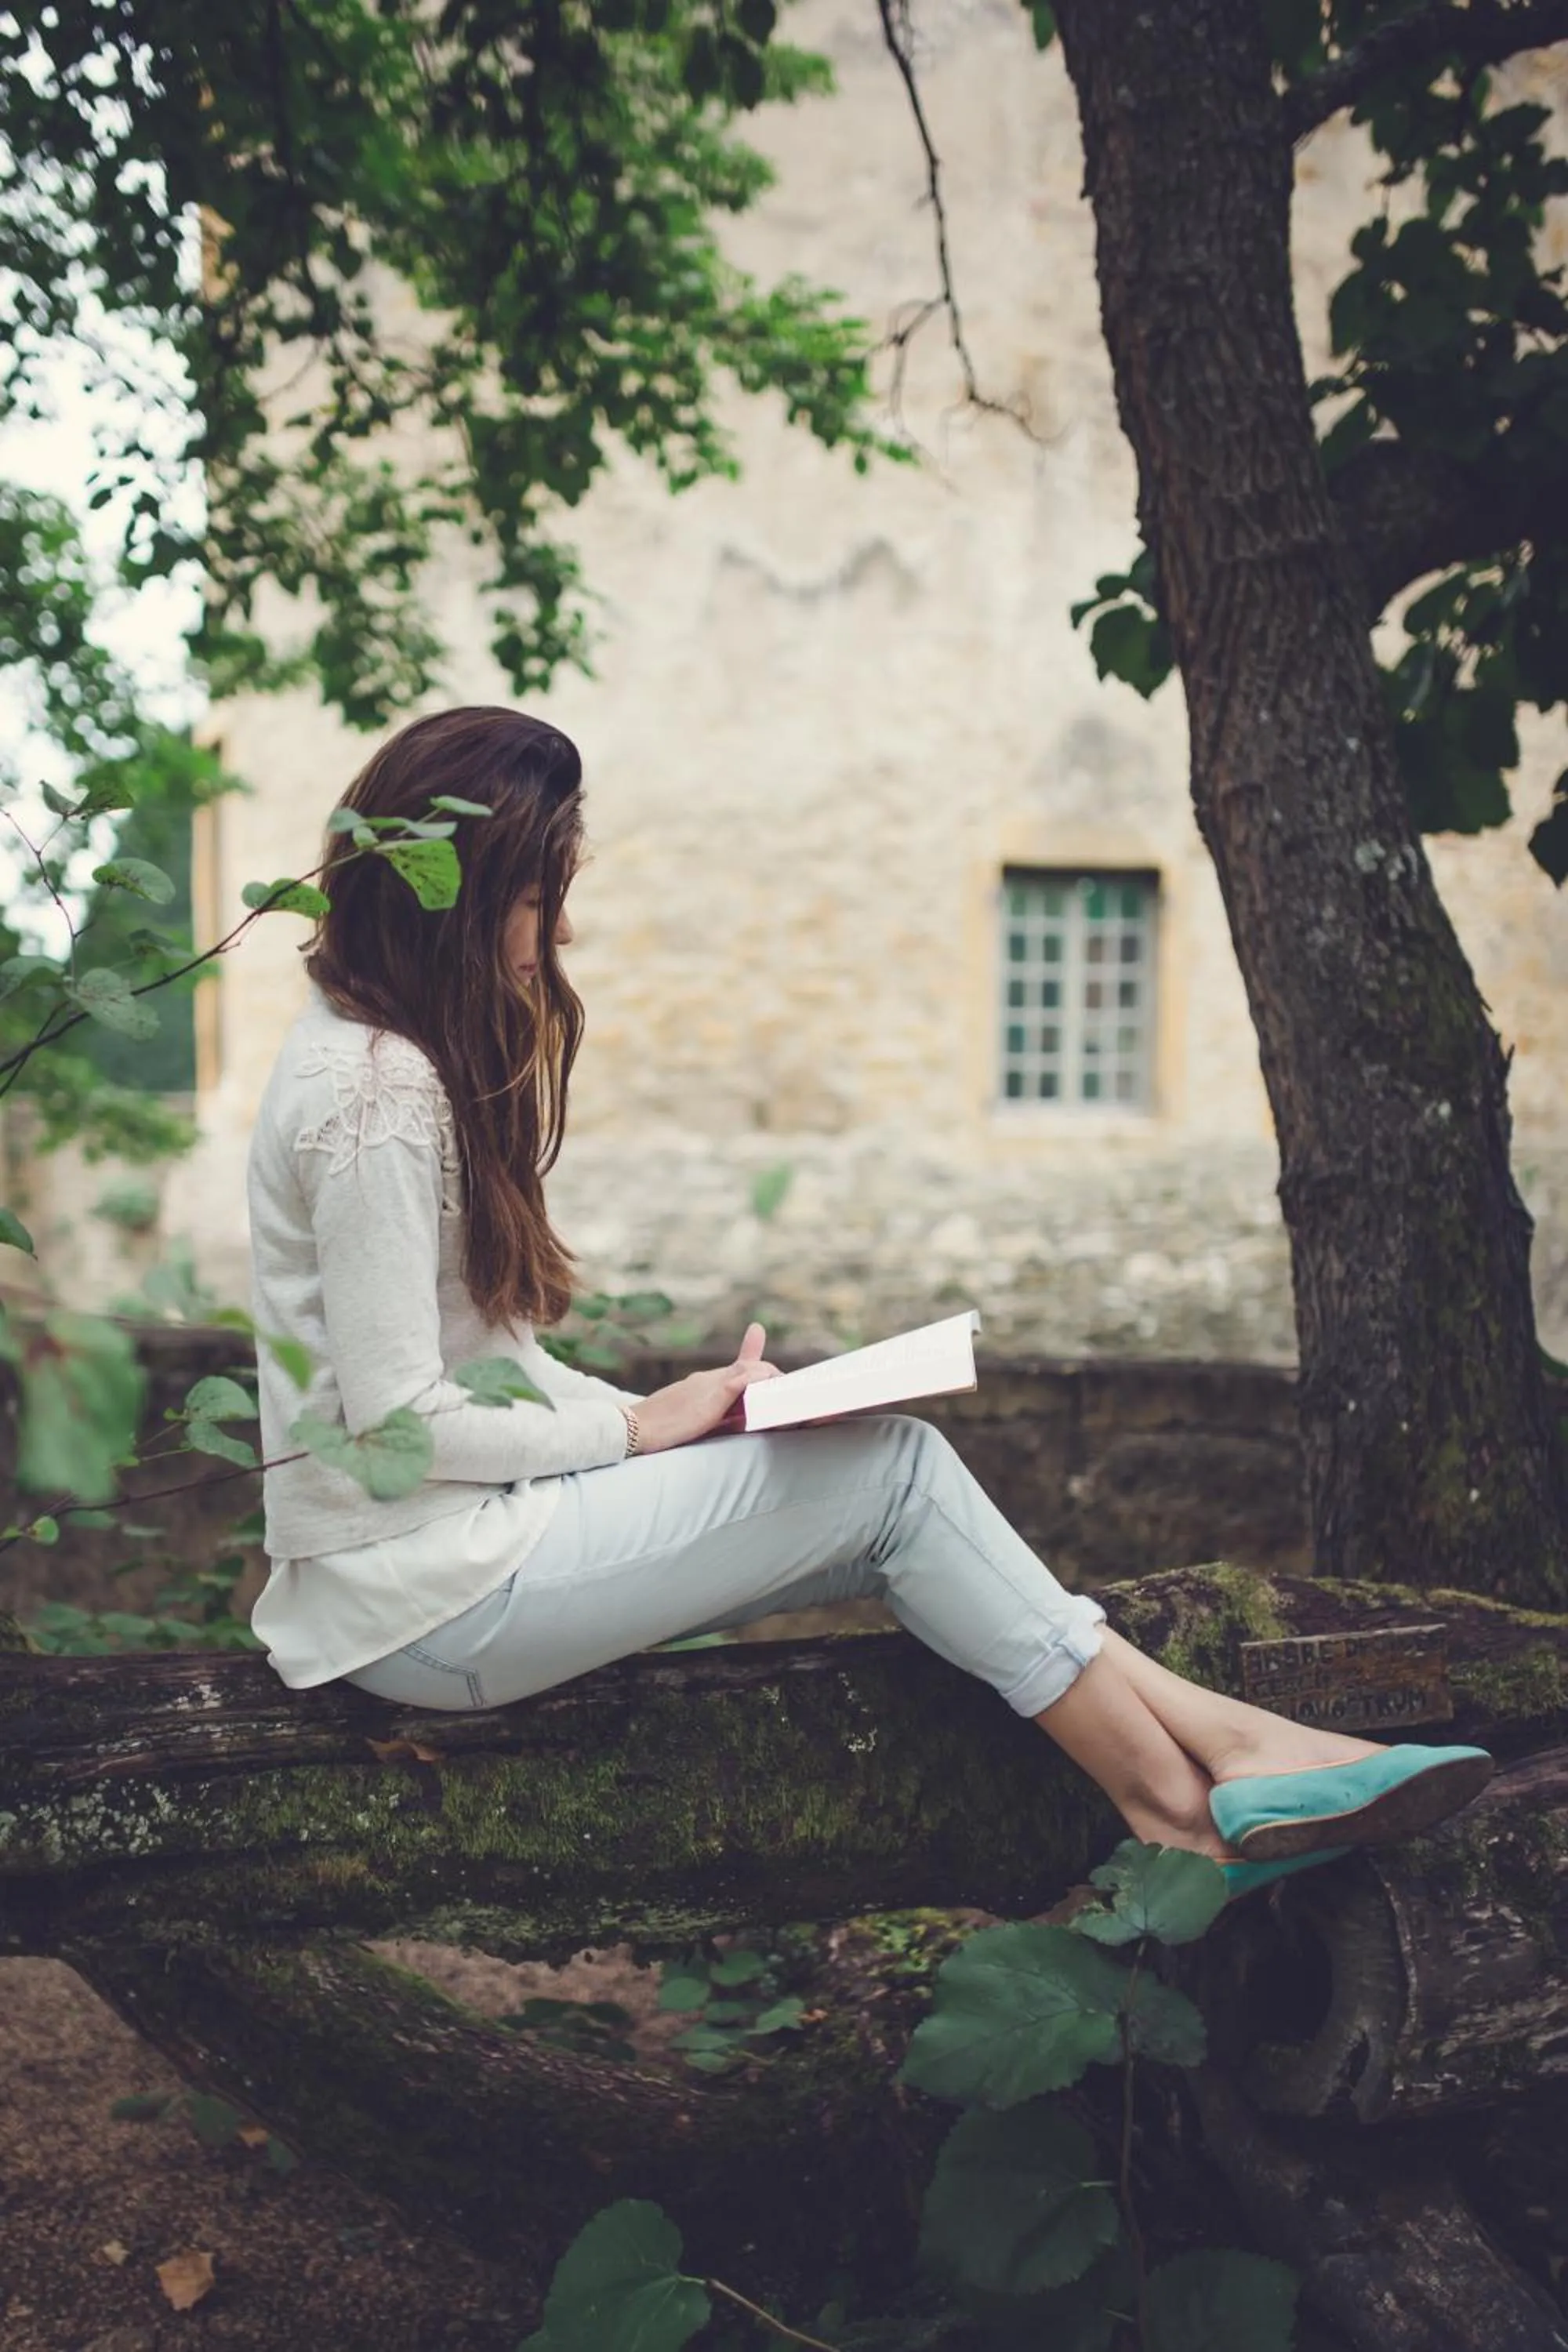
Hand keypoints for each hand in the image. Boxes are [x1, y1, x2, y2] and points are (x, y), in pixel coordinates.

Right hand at [634, 1323, 779, 1452]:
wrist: (634, 1429)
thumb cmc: (656, 1431)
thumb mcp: (688, 1423)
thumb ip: (710, 1419)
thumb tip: (735, 1422)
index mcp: (701, 1385)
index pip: (735, 1368)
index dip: (753, 1356)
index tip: (761, 1337)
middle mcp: (708, 1378)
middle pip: (749, 1369)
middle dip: (772, 1376)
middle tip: (793, 1386)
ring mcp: (710, 1383)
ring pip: (752, 1370)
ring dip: (774, 1379)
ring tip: (793, 1391)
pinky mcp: (713, 1394)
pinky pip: (746, 1379)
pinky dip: (764, 1380)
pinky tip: (778, 1387)